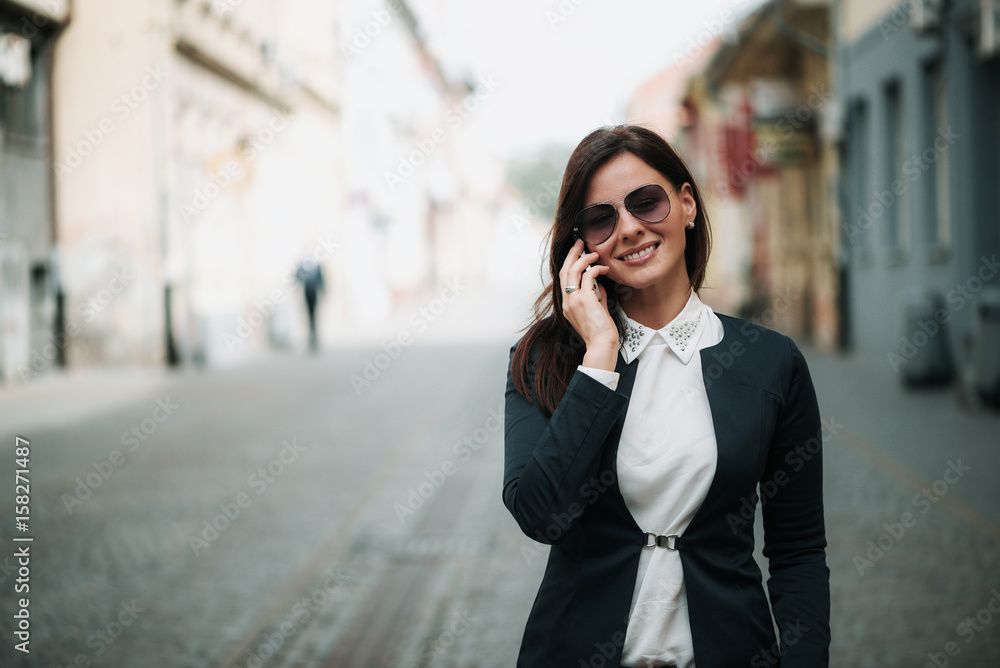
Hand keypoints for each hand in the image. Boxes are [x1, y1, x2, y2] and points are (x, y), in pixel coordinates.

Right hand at [559, 239, 618, 369]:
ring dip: (583, 258)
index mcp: (568, 305)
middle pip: (564, 270)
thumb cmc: (601, 332)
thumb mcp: (597, 311)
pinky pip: (588, 276)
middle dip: (572, 254)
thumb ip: (596, 297)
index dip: (570, 263)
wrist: (601, 345)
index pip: (564, 279)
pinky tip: (604, 268)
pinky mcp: (584, 299)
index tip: (577, 253)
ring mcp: (573, 300)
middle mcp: (567, 301)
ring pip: (572, 270)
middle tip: (580, 242)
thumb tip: (600, 286)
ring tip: (593, 253)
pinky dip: (596, 269)